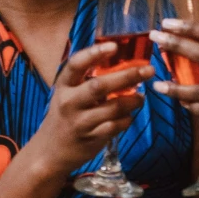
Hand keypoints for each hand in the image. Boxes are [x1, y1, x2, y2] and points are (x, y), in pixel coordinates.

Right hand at [34, 42, 152, 180]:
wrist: (49, 151)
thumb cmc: (64, 116)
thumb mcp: (68, 94)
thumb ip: (87, 80)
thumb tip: (122, 63)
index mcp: (63, 86)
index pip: (76, 64)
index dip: (94, 53)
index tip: (114, 46)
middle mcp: (69, 102)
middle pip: (99, 86)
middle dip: (127, 76)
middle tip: (149, 70)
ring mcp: (80, 122)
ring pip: (113, 108)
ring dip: (133, 101)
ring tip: (141, 97)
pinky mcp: (91, 139)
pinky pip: (116, 126)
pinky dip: (127, 119)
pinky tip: (130, 115)